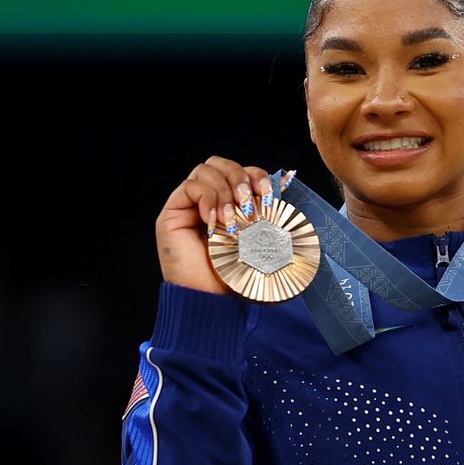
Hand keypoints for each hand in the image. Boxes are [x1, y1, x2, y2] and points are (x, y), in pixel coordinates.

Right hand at [155, 157, 273, 294]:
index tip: (267, 194)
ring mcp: (189, 206)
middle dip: (239, 176)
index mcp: (230, 205)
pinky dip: (207, 198)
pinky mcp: (172, 212)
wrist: (211, 301)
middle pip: (220, 163)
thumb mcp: (262, 244)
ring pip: (205, 170)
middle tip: (247, 203)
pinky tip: (214, 222)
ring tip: (231, 219)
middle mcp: (208, 201)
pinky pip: (190, 186)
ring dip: (224, 190)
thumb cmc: (235, 278)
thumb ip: (270, 219)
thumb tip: (290, 191)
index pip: (241, 172)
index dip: (255, 175)